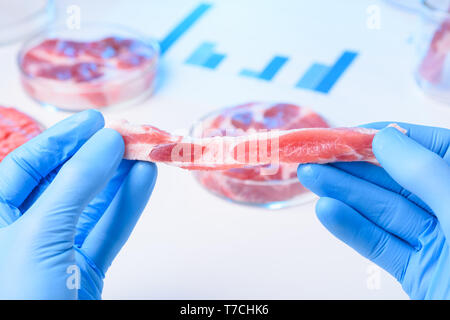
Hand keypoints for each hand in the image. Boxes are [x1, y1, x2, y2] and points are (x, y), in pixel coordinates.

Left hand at [0, 110, 156, 298]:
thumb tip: (106, 141)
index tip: (96, 121)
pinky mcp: (85, 268)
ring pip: (94, 203)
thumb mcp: (39, 233)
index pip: (29, 164)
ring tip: (147, 152)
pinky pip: (110, 229)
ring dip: (122, 178)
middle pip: (67, 181)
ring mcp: (58, 249)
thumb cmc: (17, 298)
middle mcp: (24, 228)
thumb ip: (75, 184)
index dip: (63, 139)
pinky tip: (145, 181)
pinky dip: (130, 205)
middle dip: (100, 157)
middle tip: (132, 135)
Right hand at [297, 123, 449, 298]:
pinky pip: (381, 245)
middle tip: (316, 155)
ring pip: (383, 212)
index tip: (347, 133)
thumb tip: (387, 139)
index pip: (430, 149)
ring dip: (343, 194)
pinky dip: (352, 229)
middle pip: (398, 180)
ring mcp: (437, 243)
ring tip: (310, 177)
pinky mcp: (418, 271)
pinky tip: (328, 211)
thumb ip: (428, 174)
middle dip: (354, 166)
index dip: (386, 137)